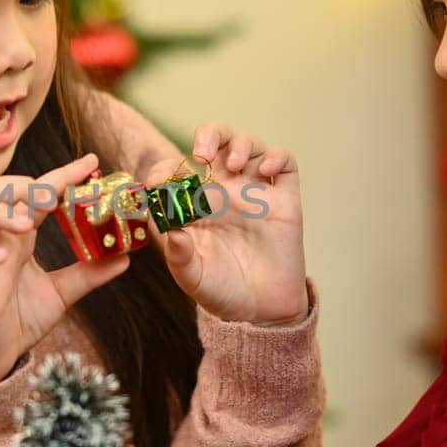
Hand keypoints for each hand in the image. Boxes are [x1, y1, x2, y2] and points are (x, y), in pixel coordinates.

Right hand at [0, 152, 129, 384]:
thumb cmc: (19, 317)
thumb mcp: (61, 292)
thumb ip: (88, 274)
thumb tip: (124, 259)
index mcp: (17, 235)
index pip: (35, 194)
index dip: (61, 175)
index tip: (91, 163)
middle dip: (18, 184)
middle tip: (48, 194)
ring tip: (25, 223)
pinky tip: (1, 259)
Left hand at [143, 122, 306, 324]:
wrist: (261, 311)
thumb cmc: (221, 290)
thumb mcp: (192, 278)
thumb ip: (179, 256)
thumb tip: (173, 231)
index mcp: (196, 203)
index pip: (180, 168)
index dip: (168, 166)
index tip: (160, 179)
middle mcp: (226, 191)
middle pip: (218, 142)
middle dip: (210, 135)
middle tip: (202, 153)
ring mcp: (256, 192)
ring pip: (250, 145)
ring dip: (241, 144)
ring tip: (232, 164)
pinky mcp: (285, 200)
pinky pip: (285, 163)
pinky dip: (277, 156)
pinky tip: (266, 169)